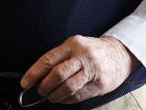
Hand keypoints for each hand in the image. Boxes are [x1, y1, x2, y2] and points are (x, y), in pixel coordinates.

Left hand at [20, 35, 137, 104]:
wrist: (119, 54)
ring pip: (67, 87)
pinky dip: (66, 100)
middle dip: (44, 86)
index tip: (25, 82)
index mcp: (73, 44)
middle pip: (57, 74)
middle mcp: (83, 56)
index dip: (34, 73)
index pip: (49, 59)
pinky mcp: (99, 84)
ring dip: (55, 95)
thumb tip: (39, 75)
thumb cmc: (93, 50)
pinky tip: (63, 98)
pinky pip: (78, 95)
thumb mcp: (75, 46)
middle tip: (40, 91)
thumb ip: (59, 58)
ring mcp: (92, 70)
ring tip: (51, 96)